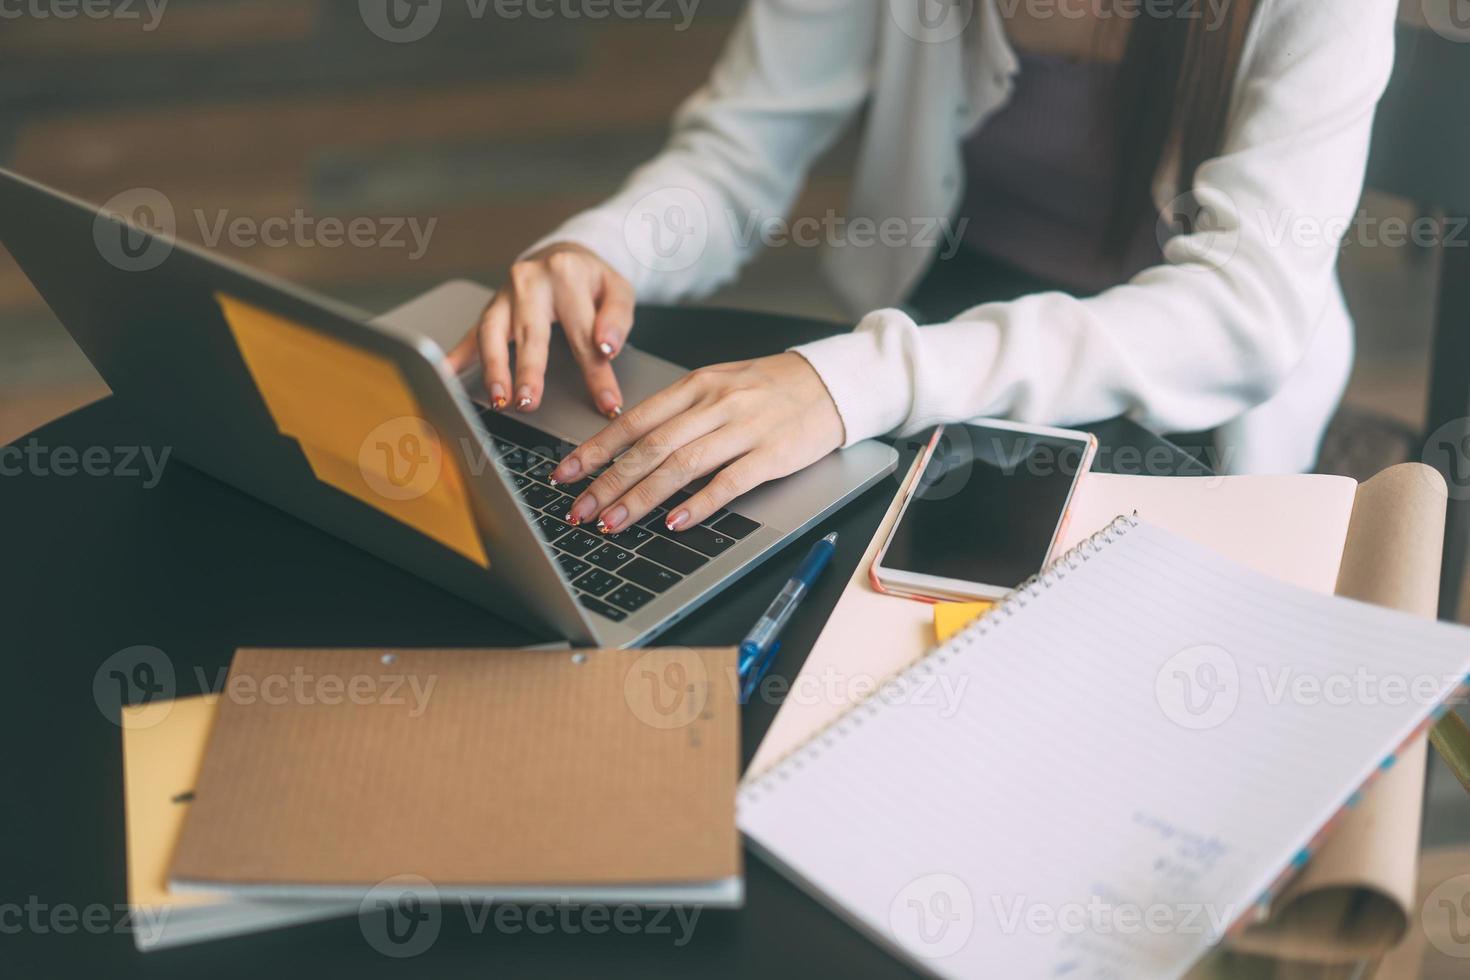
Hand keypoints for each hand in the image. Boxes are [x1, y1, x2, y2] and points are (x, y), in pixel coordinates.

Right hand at [445, 242, 633, 417]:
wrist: (564, 254)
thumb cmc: (592, 279)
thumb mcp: (618, 290)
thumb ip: (617, 319)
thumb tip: (607, 348)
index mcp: (566, 274)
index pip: (583, 334)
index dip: (596, 374)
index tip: (606, 404)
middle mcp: (530, 280)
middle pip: (530, 332)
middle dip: (528, 371)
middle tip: (528, 402)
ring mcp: (505, 293)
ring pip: (492, 331)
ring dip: (493, 368)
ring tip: (498, 398)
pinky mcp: (491, 306)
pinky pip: (471, 333)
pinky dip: (456, 356)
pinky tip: (446, 375)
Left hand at [550, 353, 845, 534]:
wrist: (832, 383)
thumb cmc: (771, 388)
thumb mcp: (719, 386)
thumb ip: (678, 413)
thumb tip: (629, 447)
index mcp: (695, 385)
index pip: (634, 420)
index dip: (595, 450)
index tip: (565, 474)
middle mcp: (714, 404)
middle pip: (649, 447)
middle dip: (608, 482)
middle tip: (579, 510)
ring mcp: (743, 428)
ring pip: (681, 465)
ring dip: (642, 498)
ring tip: (614, 523)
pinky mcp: (772, 453)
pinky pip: (729, 481)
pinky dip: (699, 503)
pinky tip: (676, 522)